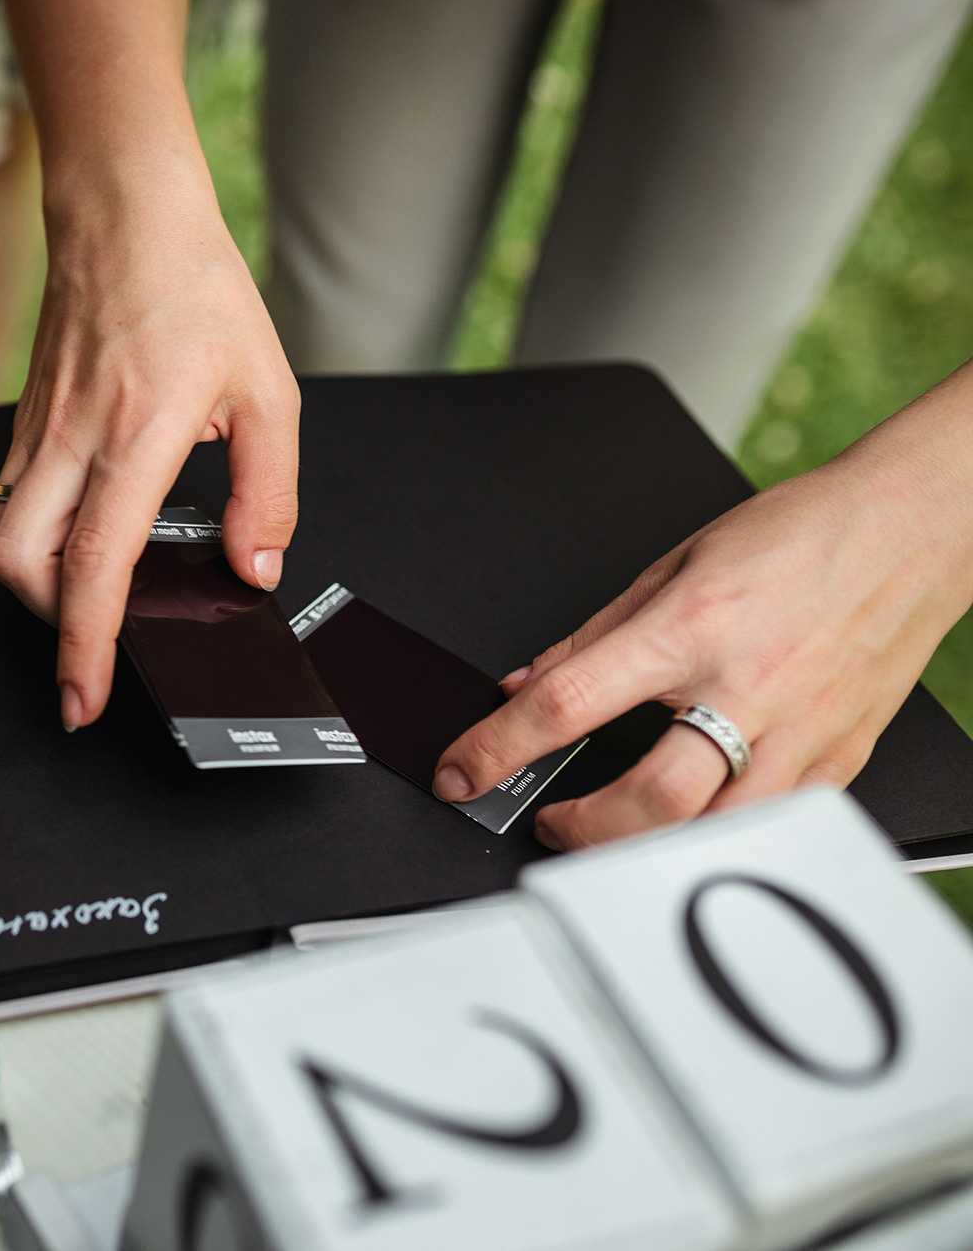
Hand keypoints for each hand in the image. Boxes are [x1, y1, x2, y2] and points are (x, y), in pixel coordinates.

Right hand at [0, 180, 301, 730]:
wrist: (124, 216)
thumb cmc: (195, 289)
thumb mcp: (268, 391)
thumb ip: (268, 492)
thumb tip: (253, 568)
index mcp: (137, 436)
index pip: (94, 565)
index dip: (85, 645)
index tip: (84, 696)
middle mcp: (72, 440)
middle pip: (15, 565)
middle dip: (45, 624)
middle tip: (90, 647)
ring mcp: (37, 433)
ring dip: (29, 585)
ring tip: (83, 598)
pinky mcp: (24, 424)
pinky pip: (5, 501)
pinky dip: (28, 541)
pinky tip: (76, 540)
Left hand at [433, 441, 972, 849]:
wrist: (910, 526)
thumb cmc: (799, 535)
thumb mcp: (671, 565)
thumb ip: (591, 637)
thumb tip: (523, 684)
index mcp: (690, 628)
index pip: (568, 704)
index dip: (498, 748)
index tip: (461, 771)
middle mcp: (746, 687)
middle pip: (647, 797)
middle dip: (578, 826)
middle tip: (549, 817)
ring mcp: (800, 731)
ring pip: (712, 830)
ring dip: (642, 845)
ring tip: (607, 828)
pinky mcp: (839, 756)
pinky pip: (770, 823)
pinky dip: (717, 833)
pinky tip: (690, 820)